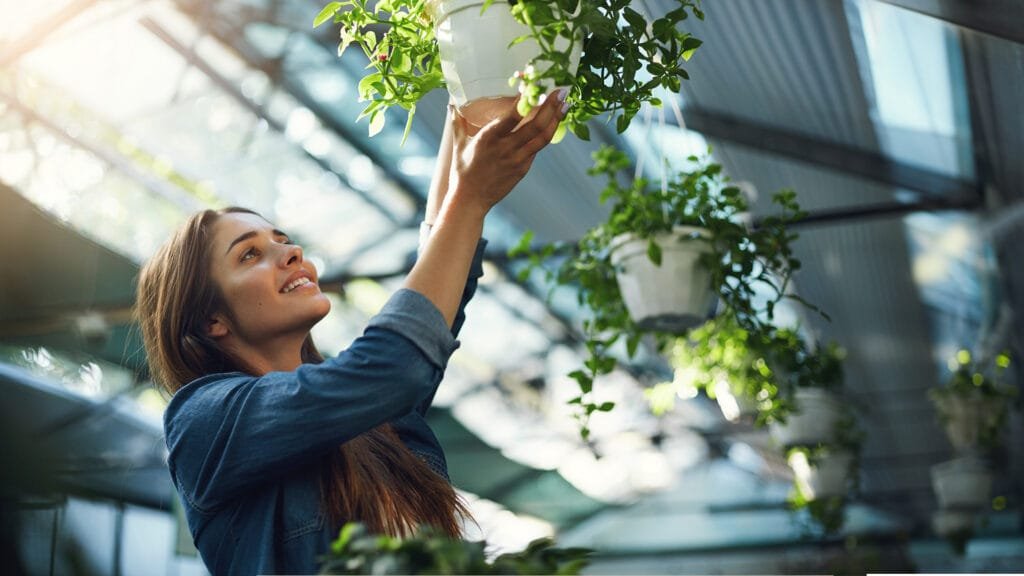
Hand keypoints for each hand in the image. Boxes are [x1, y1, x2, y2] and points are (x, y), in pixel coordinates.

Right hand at [446, 88, 568, 216]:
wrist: (471, 199)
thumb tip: (452, 104)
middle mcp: (506, 148)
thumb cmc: (463, 171)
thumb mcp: (458, 145)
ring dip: (556, 119)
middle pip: (535, 124)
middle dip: (551, 106)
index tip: (536, 86)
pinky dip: (547, 134)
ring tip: (566, 105)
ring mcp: (517, 159)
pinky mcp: (523, 168)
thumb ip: (458, 123)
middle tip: (562, 91)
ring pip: (543, 137)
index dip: (527, 100)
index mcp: (489, 137)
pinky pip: (538, 148)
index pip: (513, 115)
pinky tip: (554, 122)